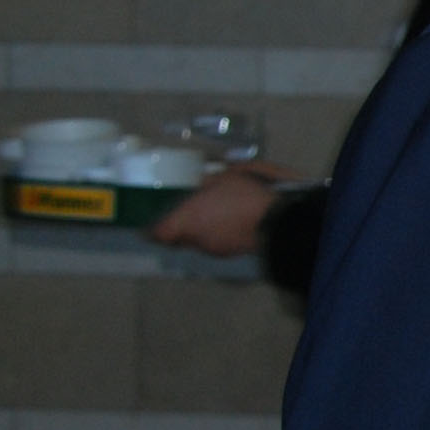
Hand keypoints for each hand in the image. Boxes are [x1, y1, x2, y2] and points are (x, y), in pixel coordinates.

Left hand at [146, 162, 292, 257]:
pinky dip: (221, 234)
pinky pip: (218, 242)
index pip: (158, 234)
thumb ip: (208, 181)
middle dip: (183, 227)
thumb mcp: (227, 177)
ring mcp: (216, 249)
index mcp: (187, 220)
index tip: (151, 224)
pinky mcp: (233, 253)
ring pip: (200, 240)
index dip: (152, 230)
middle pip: (180, 238)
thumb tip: (201, 181)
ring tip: (215, 215)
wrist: (279, 223)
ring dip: (204, 230)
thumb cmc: (246, 196)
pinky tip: (232, 222)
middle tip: (190, 212)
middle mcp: (197, 240)